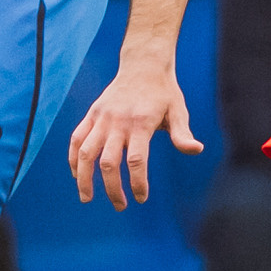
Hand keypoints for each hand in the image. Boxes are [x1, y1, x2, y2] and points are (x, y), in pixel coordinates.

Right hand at [68, 64, 202, 210]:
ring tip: (87, 198)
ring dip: (84, 178)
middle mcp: (118, 121)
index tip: (141, 198)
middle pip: (108, 162)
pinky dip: (74, 158)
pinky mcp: (92, 114)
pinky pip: (77, 139)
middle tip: (121, 206)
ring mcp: (102, 118)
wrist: (143, 64)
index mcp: (141, 123)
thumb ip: (183, 133)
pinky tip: (77, 174)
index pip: (136, 160)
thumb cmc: (164, 92)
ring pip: (86, 153)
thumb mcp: (178, 110)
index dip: (137, 182)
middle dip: (113, 189)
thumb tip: (197, 150)